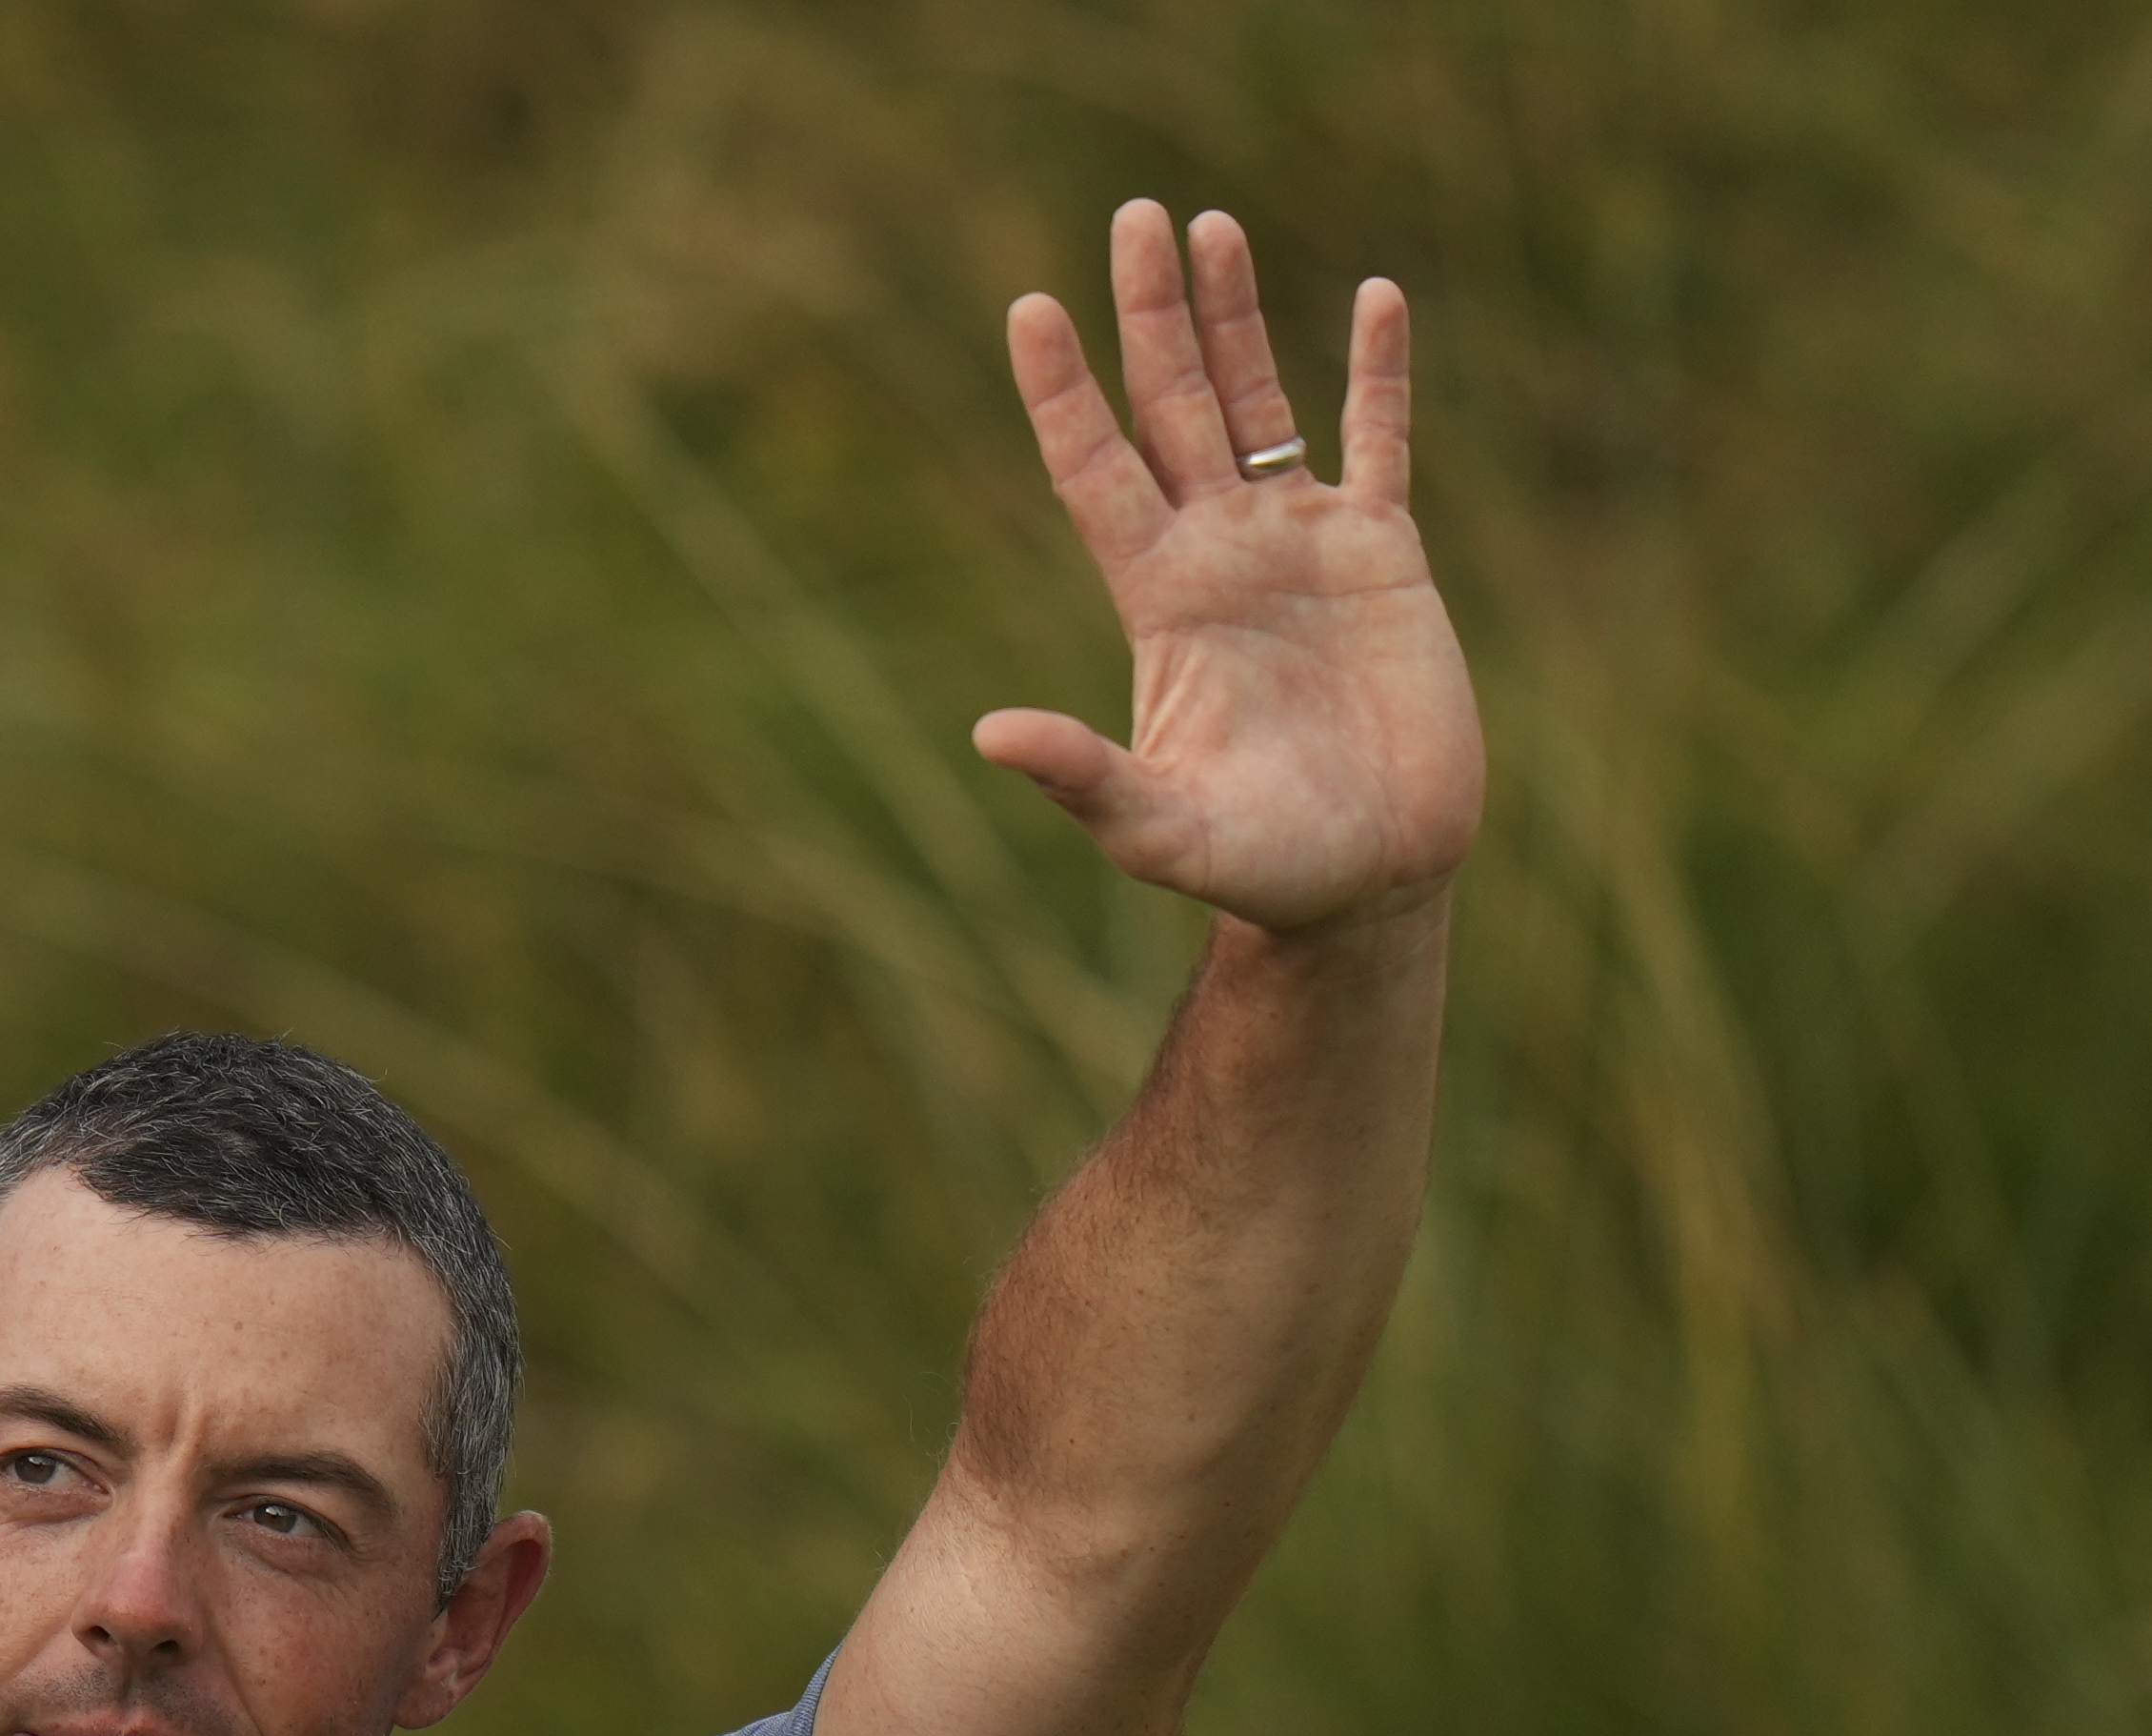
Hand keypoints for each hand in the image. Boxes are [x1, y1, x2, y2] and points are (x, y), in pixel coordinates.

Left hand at [978, 202, 1484, 941]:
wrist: (1370, 879)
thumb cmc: (1258, 864)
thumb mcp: (1158, 829)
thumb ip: (1080, 779)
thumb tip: (988, 734)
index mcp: (1159, 598)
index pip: (1095, 470)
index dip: (1062, 391)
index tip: (1029, 307)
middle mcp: (1218, 552)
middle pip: (1172, 406)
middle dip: (1149, 314)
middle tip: (1132, 216)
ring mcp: (1300, 545)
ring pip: (1262, 401)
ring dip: (1236, 317)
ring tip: (1210, 223)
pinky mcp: (1384, 555)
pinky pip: (1380, 439)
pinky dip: (1381, 370)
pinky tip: (1376, 295)